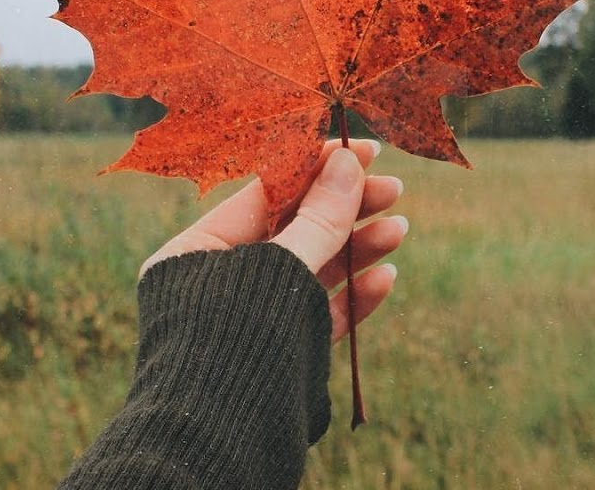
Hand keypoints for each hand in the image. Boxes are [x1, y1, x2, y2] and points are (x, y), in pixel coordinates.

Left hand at [144, 139, 405, 342]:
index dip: (315, 168)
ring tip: (400, 230)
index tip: (363, 151)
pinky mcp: (277, 354)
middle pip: (290, 231)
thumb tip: (347, 163)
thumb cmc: (237, 341)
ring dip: (356, 250)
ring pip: (309, 273)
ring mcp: (249, 321)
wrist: (221, 444)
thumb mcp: (282, 268)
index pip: (262, 195)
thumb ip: (318, 217)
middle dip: (344, 210)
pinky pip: (316, 316)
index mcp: (194, 254)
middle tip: (394, 190)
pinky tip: (386, 277)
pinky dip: (351, 297)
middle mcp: (218, 284)